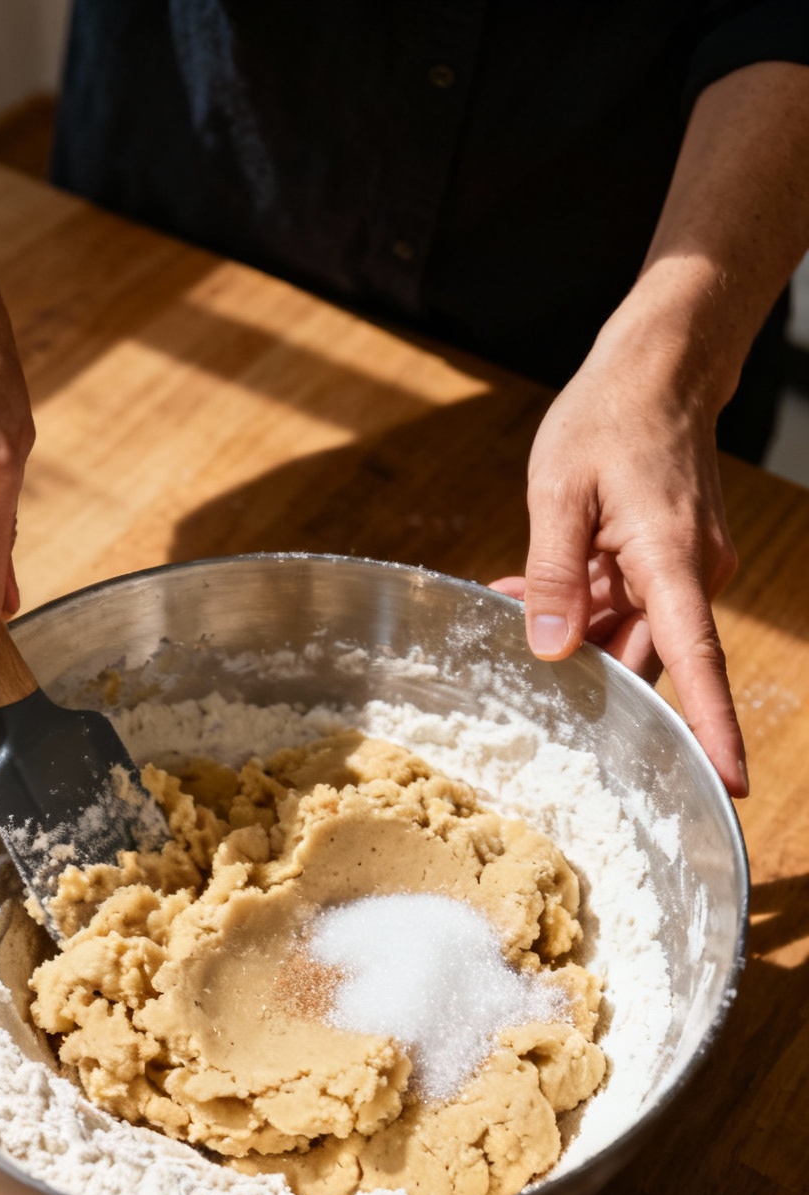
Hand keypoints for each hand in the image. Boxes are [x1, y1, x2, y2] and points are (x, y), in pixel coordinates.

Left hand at [490, 328, 746, 796]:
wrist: (660, 366)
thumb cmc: (609, 416)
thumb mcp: (559, 492)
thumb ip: (552, 574)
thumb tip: (549, 649)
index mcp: (673, 561)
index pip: (697, 660)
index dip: (712, 727)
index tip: (729, 783)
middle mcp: (692, 573)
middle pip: (644, 657)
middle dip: (582, 666)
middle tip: (514, 648)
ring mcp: (685, 568)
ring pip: (628, 633)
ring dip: (573, 629)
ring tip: (510, 595)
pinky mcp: (670, 560)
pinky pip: (626, 604)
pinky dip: (583, 603)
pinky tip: (530, 585)